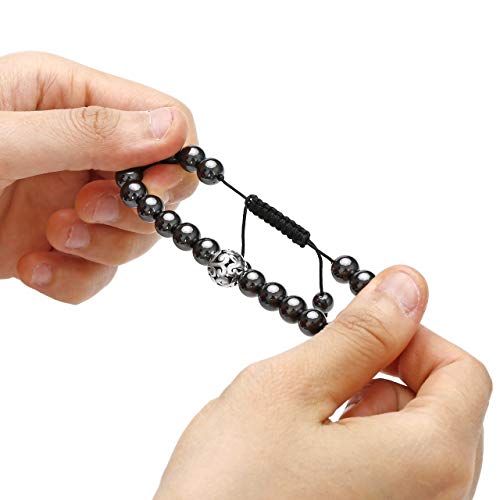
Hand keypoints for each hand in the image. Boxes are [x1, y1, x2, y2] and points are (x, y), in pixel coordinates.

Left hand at [0, 51, 197, 302]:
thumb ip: (89, 132)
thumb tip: (174, 132)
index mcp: (70, 97)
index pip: (166, 120)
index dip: (173, 161)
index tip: (150, 192)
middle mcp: (81, 148)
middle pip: (160, 187)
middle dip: (130, 212)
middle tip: (83, 211)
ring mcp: (72, 198)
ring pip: (135, 234)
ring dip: (101, 248)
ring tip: (49, 239)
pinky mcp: (59, 243)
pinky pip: (101, 271)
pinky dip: (75, 280)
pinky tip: (32, 267)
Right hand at [155, 266, 490, 499]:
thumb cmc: (228, 494)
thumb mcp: (291, 390)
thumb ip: (360, 336)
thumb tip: (405, 288)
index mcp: (429, 463)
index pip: (463, 371)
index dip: (412, 337)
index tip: (364, 332)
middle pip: (443, 407)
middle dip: (386, 375)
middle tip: (325, 376)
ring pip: (416, 441)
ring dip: (368, 411)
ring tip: (308, 421)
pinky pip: (395, 476)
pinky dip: (360, 446)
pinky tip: (309, 454)